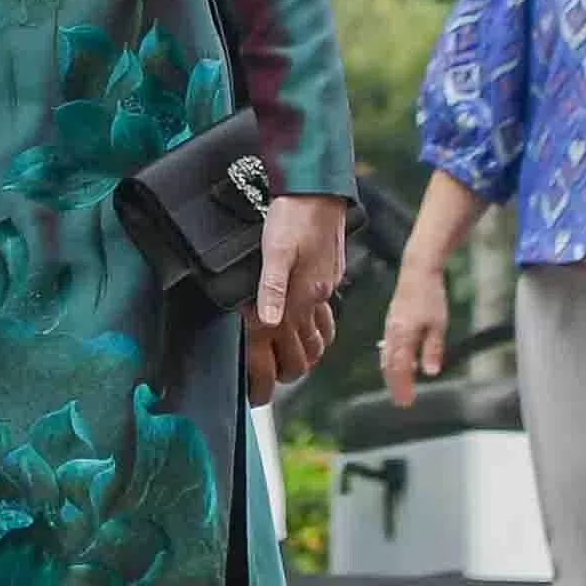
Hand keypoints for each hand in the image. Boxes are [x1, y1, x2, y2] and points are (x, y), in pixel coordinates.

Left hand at [248, 190, 348, 407]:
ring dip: (302, 353)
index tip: (257, 395)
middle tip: (267, 383)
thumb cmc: (294, 214)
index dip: (268, 374)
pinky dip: (317, 331)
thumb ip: (270, 286)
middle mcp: (314, 297)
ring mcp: (323, 288)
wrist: (319, 190)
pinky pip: (325, 316)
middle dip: (286, 371)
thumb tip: (265, 322)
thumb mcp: (275, 247)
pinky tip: (306, 328)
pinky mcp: (328, 278)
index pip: (283, 345)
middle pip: (304, 351)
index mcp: (300, 294)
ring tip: (283, 365)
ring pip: (317, 337)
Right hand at [378, 257, 448, 411]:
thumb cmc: (430, 296)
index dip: (402, 387)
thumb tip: (431, 373)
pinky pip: (387, 346)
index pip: (400, 368)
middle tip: (400, 401)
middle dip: (394, 384)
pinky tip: (398, 362)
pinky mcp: (392, 321)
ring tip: (398, 387)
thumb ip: (433, 350)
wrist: (417, 271)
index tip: (406, 402)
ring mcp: (390, 326)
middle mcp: (392, 333)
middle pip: (389, 365)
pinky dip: (390, 359)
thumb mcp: (438, 325)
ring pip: (386, 356)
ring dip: (391, 373)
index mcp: (404, 336)